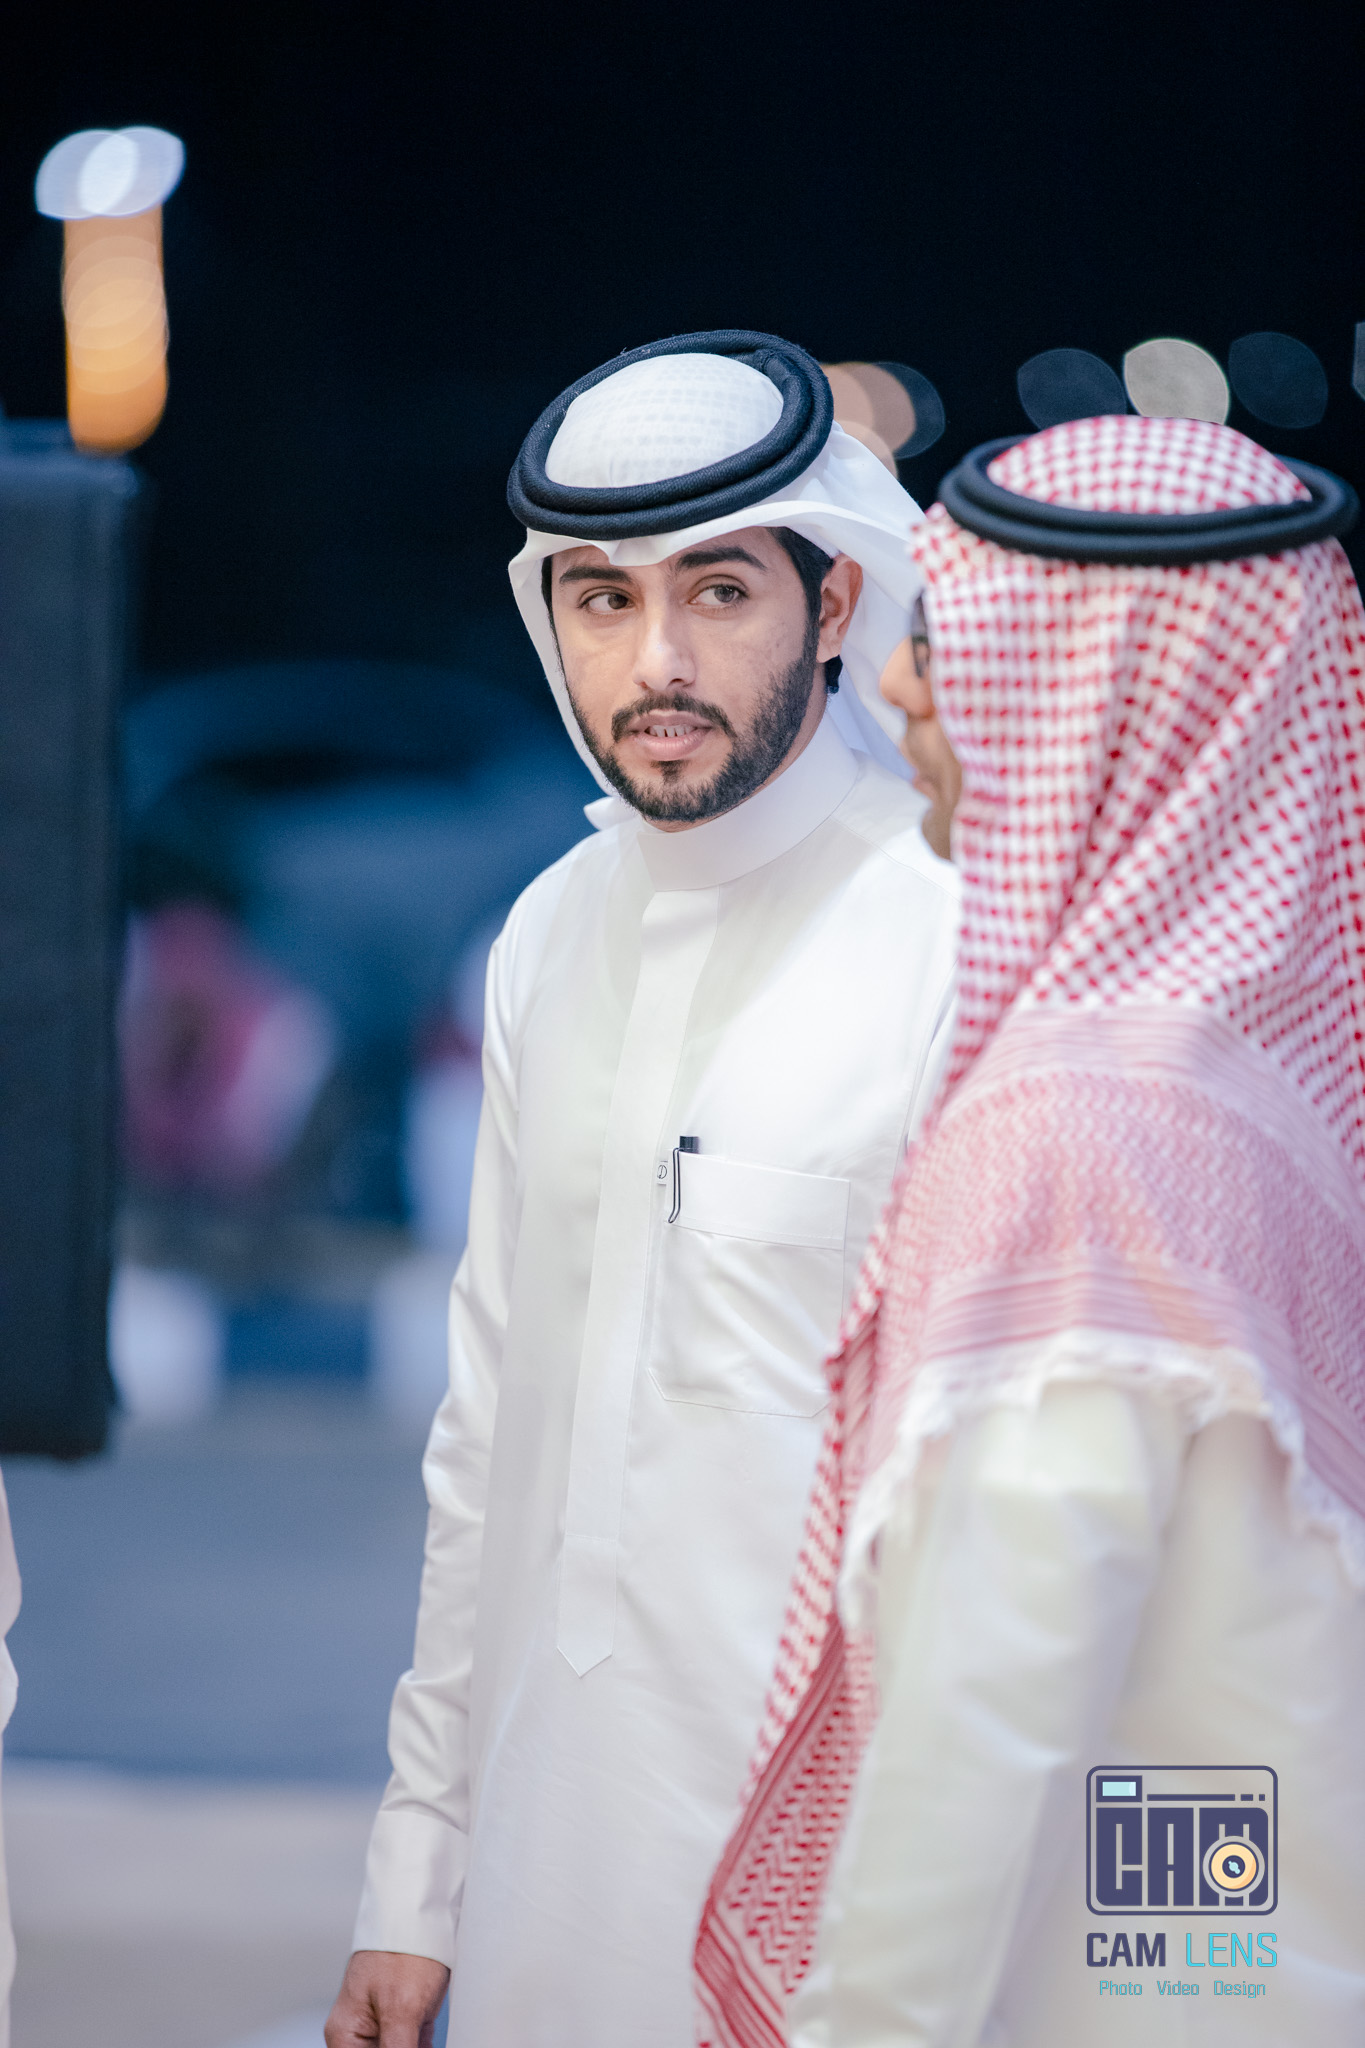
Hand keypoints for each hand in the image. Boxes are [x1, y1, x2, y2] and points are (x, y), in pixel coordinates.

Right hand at [325, 1950, 450, 2046]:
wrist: (421, 1911)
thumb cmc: (403, 1948)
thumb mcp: (401, 2010)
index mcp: (345, 2036)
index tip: (410, 2047)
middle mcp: (359, 2034)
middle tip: (420, 2039)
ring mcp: (384, 2026)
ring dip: (416, 2047)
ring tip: (423, 2026)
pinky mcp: (406, 2020)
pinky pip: (414, 2047)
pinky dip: (424, 2046)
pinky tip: (434, 2039)